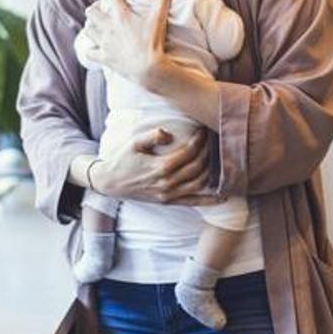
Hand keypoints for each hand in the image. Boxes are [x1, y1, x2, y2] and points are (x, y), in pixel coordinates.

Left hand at [82, 0, 177, 87]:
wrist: (149, 69)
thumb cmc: (154, 42)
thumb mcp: (159, 19)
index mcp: (121, 15)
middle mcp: (109, 27)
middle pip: (90, 12)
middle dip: (94, 11)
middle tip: (103, 12)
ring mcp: (105, 43)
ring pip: (88, 30)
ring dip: (92, 28)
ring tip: (100, 28)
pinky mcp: (104, 57)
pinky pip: (89, 52)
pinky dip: (91, 49)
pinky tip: (97, 48)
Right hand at [91, 127, 222, 205]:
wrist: (109, 182)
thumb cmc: (121, 160)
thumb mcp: (134, 143)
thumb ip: (152, 136)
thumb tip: (169, 134)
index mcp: (160, 167)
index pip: (189, 152)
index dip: (199, 141)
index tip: (203, 131)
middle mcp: (167, 183)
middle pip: (197, 167)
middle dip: (207, 152)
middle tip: (211, 140)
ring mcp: (169, 195)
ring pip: (199, 183)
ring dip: (211, 169)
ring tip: (215, 156)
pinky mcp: (168, 201)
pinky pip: (193, 202)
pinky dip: (210, 200)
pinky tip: (223, 196)